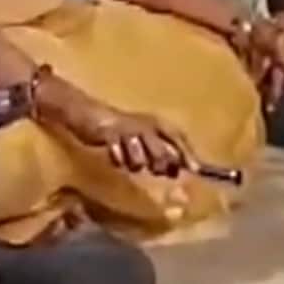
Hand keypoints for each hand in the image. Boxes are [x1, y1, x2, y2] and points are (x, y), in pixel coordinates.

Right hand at [64, 99, 193, 177]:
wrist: (87, 112)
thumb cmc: (119, 128)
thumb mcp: (142, 136)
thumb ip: (160, 151)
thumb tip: (178, 170)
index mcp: (155, 123)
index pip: (177, 137)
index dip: (188, 154)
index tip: (196, 171)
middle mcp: (144, 125)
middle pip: (161, 154)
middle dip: (159, 166)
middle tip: (152, 169)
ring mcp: (126, 130)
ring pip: (139, 160)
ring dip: (134, 164)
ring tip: (127, 158)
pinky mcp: (108, 134)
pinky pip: (119, 158)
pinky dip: (118, 161)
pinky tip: (114, 154)